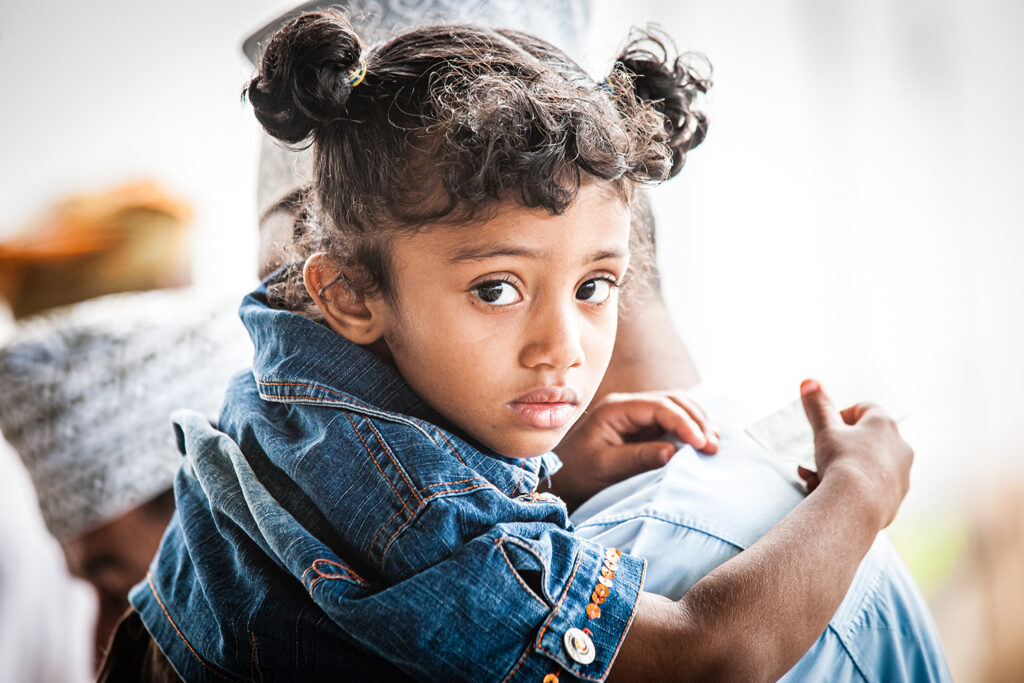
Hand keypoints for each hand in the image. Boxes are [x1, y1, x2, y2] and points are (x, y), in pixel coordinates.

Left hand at [547, 391, 718, 509]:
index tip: (701, 444)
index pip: (659, 406)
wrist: (561, 480)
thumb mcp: (605, 467)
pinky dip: (689, 429)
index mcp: (616, 409)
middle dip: (696, 420)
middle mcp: (628, 406)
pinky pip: (671, 421)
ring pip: (676, 407)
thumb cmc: (578, 474)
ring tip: (713, 444)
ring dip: (697, 422)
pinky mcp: (642, 428)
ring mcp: (636, 415)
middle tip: (713, 446)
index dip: (684, 422)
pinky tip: (702, 442)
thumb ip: (638, 457)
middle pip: (672, 400)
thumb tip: (673, 451)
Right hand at [797, 379, 912, 527]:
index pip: (866, 409)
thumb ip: (818, 406)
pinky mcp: (896, 500)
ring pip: (866, 467)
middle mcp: (899, 448)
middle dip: (838, 448)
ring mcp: (901, 476)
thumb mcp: (825, 429)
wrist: (856, 506)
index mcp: (884, 425)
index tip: (827, 428)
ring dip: (841, 470)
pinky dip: (852, 490)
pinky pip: (870, 490)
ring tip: (817, 479)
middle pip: (865, 441)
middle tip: (819, 456)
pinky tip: (832, 496)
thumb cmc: (842, 461)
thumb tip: (810, 382)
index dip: (843, 416)